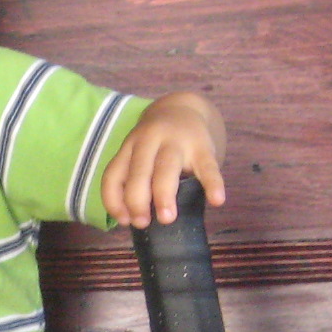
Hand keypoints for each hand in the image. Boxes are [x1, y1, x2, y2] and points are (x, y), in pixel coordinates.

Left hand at [102, 91, 227, 228]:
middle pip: (139, 171)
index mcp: (130, 147)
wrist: (183, 107)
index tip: (124, 221)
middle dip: (137, 200)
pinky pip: (208, 166)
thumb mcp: (138, 154)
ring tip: (167, 219)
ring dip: (164, 195)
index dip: (114, 201)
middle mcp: (149, 141)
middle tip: (142, 223)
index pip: (114, 174)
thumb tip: (132, 219)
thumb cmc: (156, 144)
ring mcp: (176, 142)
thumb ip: (133, 181)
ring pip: (167, 168)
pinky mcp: (203, 146)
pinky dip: (213, 184)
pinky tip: (217, 200)